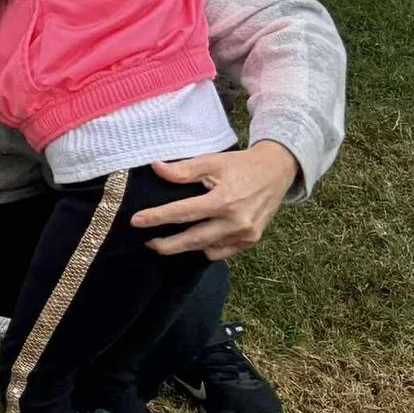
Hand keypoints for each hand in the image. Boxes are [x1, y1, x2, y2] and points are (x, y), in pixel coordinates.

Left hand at [129, 142, 298, 259]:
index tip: (136, 221)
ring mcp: (245, 235)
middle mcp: (236, 221)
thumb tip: (156, 168)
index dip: (157, 217)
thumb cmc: (241, 165)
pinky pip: (222, 251)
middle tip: (148, 243)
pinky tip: (196, 241)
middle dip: (168, 245)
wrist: (277, 171)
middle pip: (193, 239)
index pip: (183, 212)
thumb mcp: (212, 161)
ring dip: (186, 246)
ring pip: (207, 248)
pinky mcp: (251, 241)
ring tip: (167, 242)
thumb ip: (184, 169)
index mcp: (224, 200)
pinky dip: (206, 248)